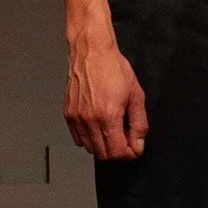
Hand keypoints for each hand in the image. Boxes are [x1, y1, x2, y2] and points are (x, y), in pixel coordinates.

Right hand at [65, 32, 146, 160]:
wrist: (91, 54)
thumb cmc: (114, 70)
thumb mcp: (136, 96)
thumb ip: (139, 123)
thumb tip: (139, 143)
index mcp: (107, 116)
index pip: (117, 152)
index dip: (130, 153)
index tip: (135, 148)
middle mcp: (88, 120)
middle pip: (103, 154)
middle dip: (118, 151)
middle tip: (127, 137)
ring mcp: (76, 119)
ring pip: (89, 148)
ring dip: (104, 145)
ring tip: (114, 128)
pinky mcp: (68, 115)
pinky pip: (78, 138)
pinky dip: (90, 138)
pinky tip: (100, 125)